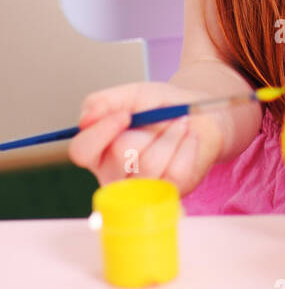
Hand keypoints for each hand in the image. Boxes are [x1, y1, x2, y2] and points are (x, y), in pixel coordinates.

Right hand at [68, 82, 229, 196]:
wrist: (199, 115)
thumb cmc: (161, 108)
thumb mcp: (133, 95)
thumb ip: (106, 101)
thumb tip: (86, 118)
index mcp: (97, 149)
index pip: (81, 151)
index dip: (101, 132)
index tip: (125, 114)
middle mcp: (112, 174)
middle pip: (118, 155)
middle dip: (148, 128)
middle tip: (166, 115)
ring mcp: (139, 188)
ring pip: (149, 166)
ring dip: (171, 135)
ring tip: (181, 123)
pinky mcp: (166, 193)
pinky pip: (175, 174)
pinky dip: (187, 148)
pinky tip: (189, 139)